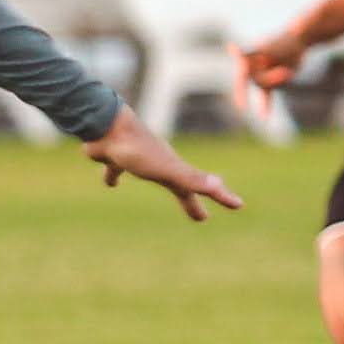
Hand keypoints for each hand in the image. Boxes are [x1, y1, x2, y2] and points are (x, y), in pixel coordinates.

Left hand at [82, 105, 242, 222]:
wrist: (105, 126)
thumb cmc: (136, 150)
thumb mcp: (166, 168)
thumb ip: (190, 178)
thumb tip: (220, 184)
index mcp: (172, 169)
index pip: (200, 188)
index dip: (220, 197)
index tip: (238, 204)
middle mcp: (159, 164)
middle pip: (179, 187)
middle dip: (190, 201)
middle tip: (201, 217)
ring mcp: (137, 161)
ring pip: (152, 175)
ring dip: (163, 184)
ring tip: (166, 190)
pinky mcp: (114, 159)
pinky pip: (115, 171)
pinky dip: (114, 177)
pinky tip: (110, 183)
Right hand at [230, 32, 302, 122]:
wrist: (299, 39)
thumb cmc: (286, 42)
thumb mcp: (276, 54)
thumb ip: (263, 66)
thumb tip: (253, 67)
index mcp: (249, 56)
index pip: (242, 76)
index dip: (241, 93)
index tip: (242, 108)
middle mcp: (251, 66)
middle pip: (259, 81)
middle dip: (273, 79)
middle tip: (286, 71)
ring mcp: (259, 74)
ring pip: (267, 87)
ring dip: (279, 80)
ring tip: (287, 69)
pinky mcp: (269, 81)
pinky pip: (266, 96)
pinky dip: (265, 106)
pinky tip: (264, 117)